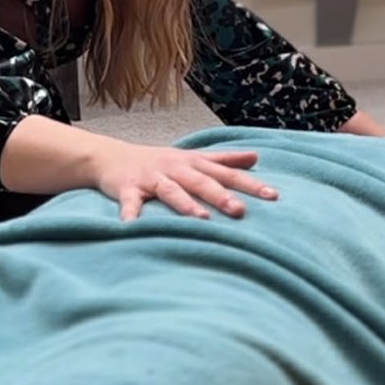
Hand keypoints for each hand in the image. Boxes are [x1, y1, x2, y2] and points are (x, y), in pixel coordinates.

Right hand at [93, 141, 278, 221]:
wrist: (111, 157)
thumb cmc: (158, 161)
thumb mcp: (192, 157)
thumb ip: (224, 159)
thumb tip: (257, 157)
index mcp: (193, 163)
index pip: (226, 173)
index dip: (250, 184)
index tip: (273, 196)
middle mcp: (176, 168)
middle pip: (201, 181)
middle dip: (221, 196)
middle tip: (241, 211)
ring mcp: (152, 178)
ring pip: (171, 190)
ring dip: (186, 204)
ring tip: (201, 219)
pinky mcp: (128, 188)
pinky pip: (130, 203)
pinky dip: (131, 215)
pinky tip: (132, 228)